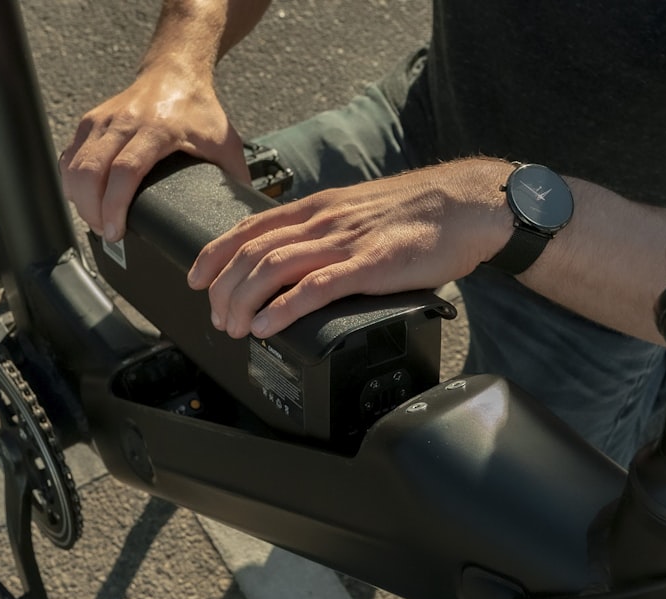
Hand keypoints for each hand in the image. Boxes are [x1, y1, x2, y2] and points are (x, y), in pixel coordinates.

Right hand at [59, 63, 250, 241]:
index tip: (116, 232)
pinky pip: (69, 157)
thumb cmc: (200, 110)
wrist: (176, 72)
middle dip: (92, 211)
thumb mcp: (225, 143)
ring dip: (80, 200)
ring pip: (74, 166)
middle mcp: (124, 121)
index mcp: (157, 128)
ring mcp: (102, 120)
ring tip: (98, 222)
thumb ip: (234, 180)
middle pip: (90, 171)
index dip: (115, 206)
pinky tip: (84, 201)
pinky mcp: (89, 122)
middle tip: (107, 234)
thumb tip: (241, 220)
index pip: (124, 171)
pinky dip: (71, 183)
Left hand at [187, 159, 514, 338]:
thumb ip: (328, 233)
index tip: (197, 276)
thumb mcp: (360, 213)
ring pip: (273, 267)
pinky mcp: (370, 266)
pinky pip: (316, 286)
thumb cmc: (419, 212)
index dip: (215, 252)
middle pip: (253, 251)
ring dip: (244, 300)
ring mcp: (345, 242)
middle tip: (216, 315)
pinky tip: (267, 325)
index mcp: (319, 207)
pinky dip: (284, 308)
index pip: (251, 226)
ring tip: (234, 326)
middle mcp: (323, 220)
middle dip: (224, 286)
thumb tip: (300, 263)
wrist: (469, 205)